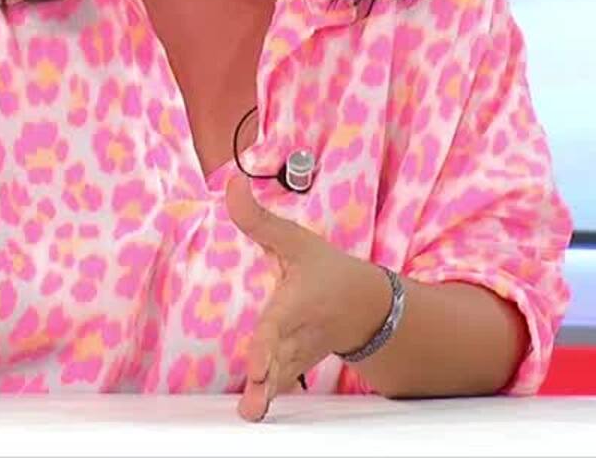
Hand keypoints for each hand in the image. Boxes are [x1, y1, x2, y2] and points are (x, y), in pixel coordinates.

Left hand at [225, 176, 392, 421]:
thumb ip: (258, 218)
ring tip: (251, 412)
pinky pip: (283, 383)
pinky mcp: (296, 365)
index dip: (267, 344)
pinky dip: (270, 397)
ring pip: (282, 376)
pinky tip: (253, 412)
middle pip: (280, 356)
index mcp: (297, 302)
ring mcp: (299, 353)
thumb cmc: (326, 270)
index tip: (256, 364)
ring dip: (267, 394)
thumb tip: (230, 183)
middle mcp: (299, 332)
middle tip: (255, 392)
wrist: (365, 305)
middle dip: (268, 375)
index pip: (278, 324)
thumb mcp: (295, 239)